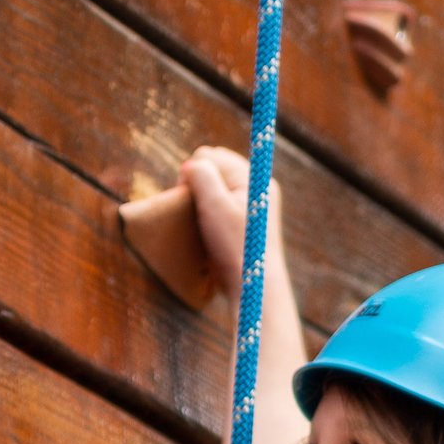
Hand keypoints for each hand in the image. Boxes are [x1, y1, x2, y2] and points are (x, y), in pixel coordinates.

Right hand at [178, 146, 283, 299]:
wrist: (252, 287)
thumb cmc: (233, 246)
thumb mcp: (214, 204)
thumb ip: (201, 174)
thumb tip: (190, 165)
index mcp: (253, 177)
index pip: (210, 155)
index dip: (191, 173)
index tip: (187, 199)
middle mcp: (256, 187)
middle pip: (213, 170)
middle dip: (196, 185)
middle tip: (191, 211)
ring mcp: (252, 206)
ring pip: (214, 189)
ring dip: (200, 201)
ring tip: (198, 222)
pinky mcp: (245, 223)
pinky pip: (220, 206)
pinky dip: (208, 214)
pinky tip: (206, 230)